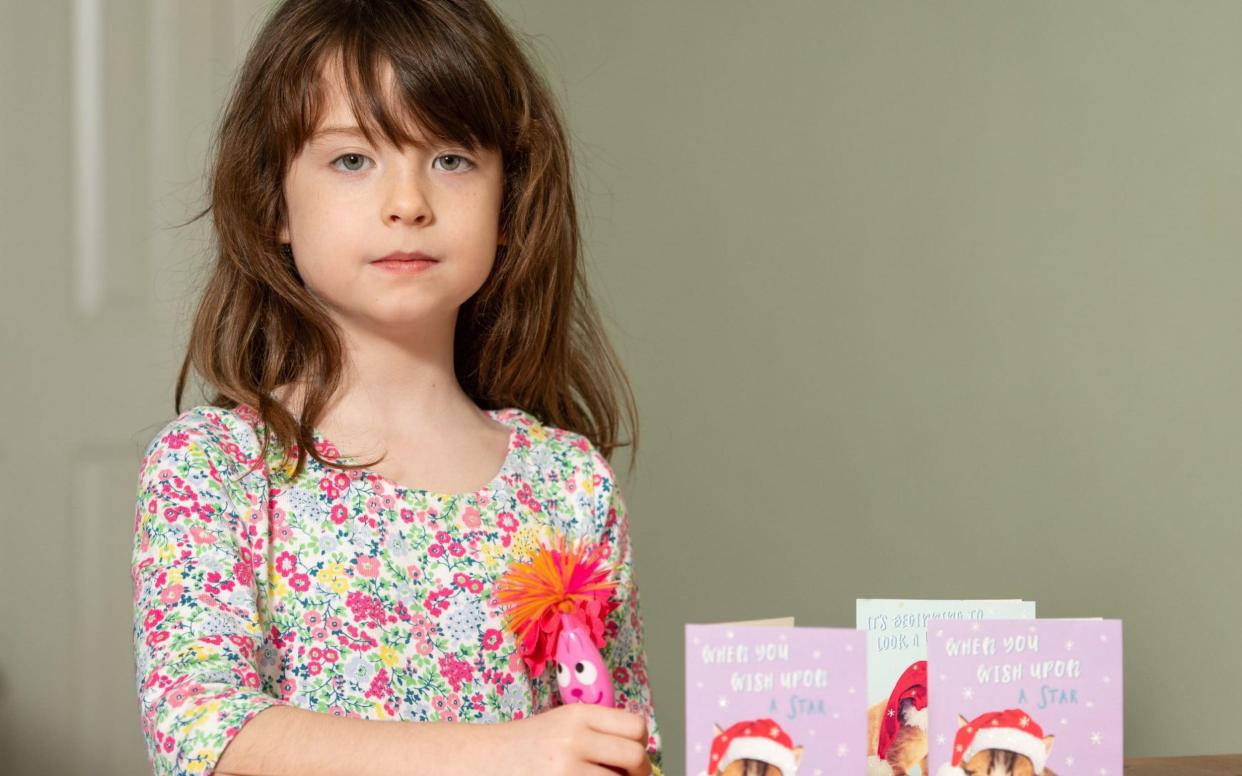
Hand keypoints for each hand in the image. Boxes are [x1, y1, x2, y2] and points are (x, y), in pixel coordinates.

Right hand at [483, 703, 651, 775]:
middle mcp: (574, 739)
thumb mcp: (562, 725)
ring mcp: (567, 770)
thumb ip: (598, 732)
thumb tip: (640, 755)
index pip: (636, 727)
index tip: (633, 757)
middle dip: (638, 772)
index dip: (640, 746)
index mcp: (578, 715)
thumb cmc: (526, 746)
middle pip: (635, 757)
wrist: (483, 760)